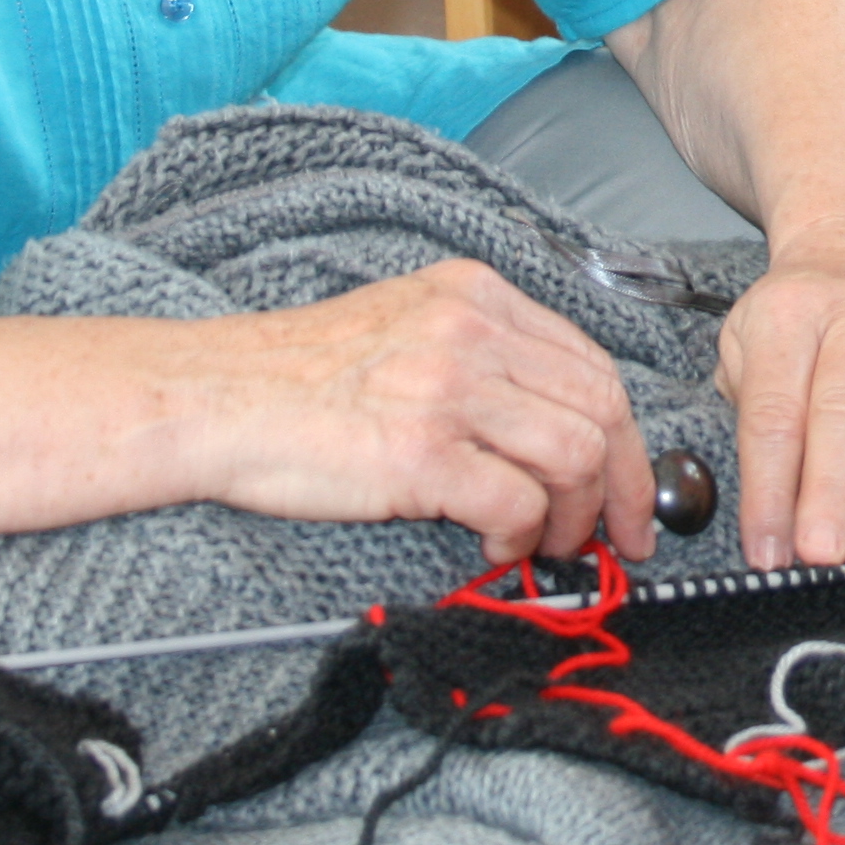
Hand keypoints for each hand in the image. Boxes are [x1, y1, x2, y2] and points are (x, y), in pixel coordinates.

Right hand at [209, 257, 659, 560]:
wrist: (212, 397)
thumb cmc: (299, 376)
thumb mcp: (407, 327)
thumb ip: (484, 359)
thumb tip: (556, 430)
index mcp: (475, 296)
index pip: (592, 364)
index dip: (627, 436)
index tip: (632, 487)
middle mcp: (473, 331)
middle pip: (602, 409)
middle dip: (626, 486)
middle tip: (618, 538)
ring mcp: (449, 388)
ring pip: (576, 456)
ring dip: (575, 518)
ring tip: (544, 546)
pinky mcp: (420, 452)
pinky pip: (517, 503)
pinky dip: (521, 539)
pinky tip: (495, 549)